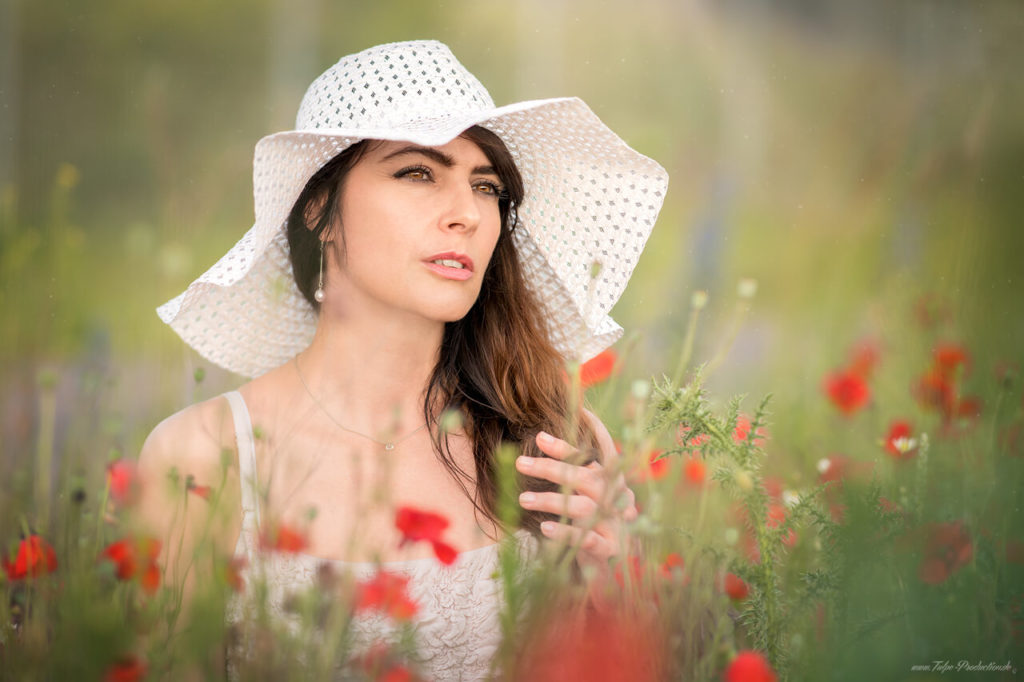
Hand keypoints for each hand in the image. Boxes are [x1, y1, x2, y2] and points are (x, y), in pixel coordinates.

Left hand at [515, 409, 637, 568]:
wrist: (617, 569)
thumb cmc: (593, 525)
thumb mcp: (584, 497)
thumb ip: (571, 473)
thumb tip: (539, 438)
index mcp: (608, 482)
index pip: (589, 458)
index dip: (566, 447)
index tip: (539, 436)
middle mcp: (615, 499)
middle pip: (583, 477)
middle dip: (550, 468)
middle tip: (520, 463)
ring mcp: (615, 524)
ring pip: (583, 506)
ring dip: (550, 500)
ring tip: (522, 499)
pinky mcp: (610, 549)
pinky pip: (588, 539)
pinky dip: (566, 533)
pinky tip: (545, 528)